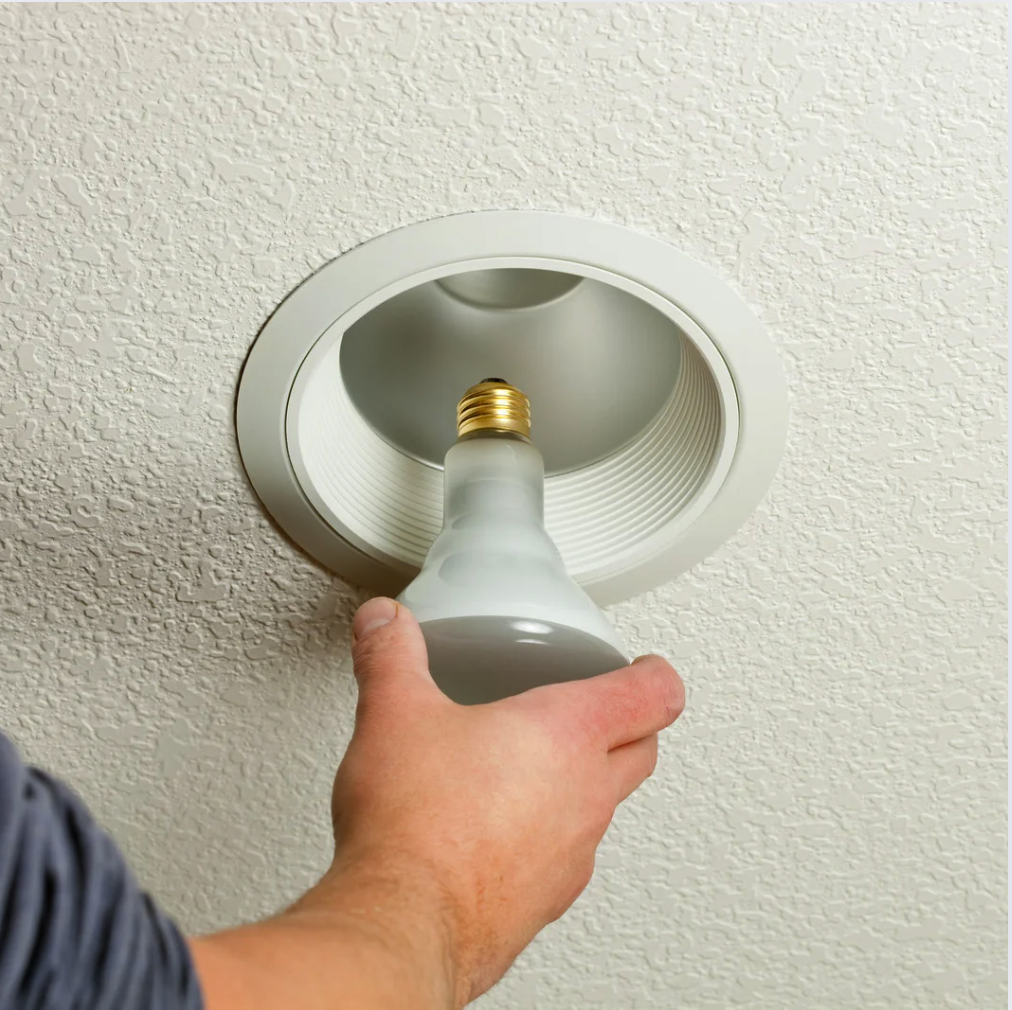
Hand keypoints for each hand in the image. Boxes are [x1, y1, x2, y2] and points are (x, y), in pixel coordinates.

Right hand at [326, 597, 684, 1005]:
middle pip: (643, 750)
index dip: (654, 673)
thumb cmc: (417, 824)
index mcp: (568, 734)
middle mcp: (586, 794)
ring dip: (587, 781)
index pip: (653, 694)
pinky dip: (552, 833)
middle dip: (632, 724)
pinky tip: (500, 829)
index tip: (643, 665)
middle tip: (601, 708)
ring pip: (607, 806)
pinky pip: (569, 855)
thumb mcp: (394, 712)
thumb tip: (384, 622)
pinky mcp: (548, 901)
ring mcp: (574, 853)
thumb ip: (391, 655)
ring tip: (537, 766)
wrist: (404, 924)